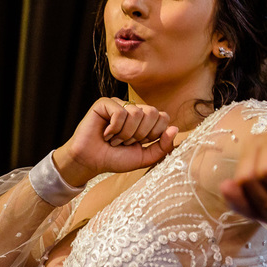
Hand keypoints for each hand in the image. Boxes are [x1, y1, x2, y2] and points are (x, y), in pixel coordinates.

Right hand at [54, 98, 176, 185]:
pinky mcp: (104, 103)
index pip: (163, 117)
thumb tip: (175, 128)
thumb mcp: (144, 157)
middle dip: (139, 134)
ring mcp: (119, 104)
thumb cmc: (115, 159)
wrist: (91, 162)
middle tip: (125, 142)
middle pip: (152, 113)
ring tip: (114, 139)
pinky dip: (114, 129)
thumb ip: (163, 146)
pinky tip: (105, 133)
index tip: (139, 143)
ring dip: (125, 134)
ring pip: (136, 113)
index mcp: (145, 119)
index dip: (153, 134)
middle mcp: (133, 109)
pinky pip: (119, 112)